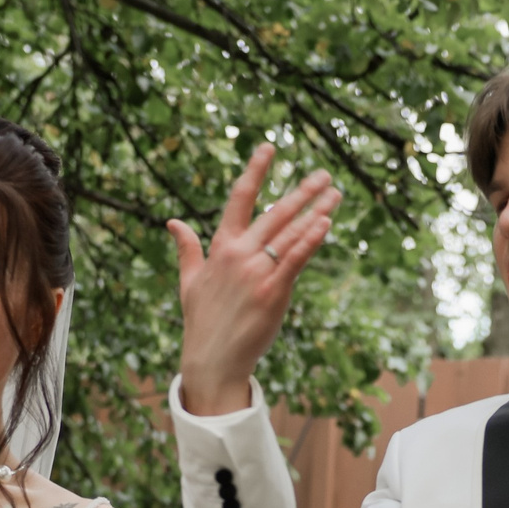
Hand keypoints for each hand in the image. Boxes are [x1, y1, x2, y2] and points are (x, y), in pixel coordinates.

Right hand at [171, 144, 340, 414]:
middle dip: (302, 191)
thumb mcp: (189, 281)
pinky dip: (311, 240)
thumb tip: (173, 223)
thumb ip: (187, 248)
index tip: (269, 147)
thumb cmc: (202, 321)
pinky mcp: (274, 292)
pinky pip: (296, 260)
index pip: (239, 199)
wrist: (212, 359)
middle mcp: (239, 254)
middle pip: (275, 213)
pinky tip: (326, 224)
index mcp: (220, 247)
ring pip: (291, 233)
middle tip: (324, 175)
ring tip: (335, 194)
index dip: (255, 171)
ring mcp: (257, 272)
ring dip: (316, 212)